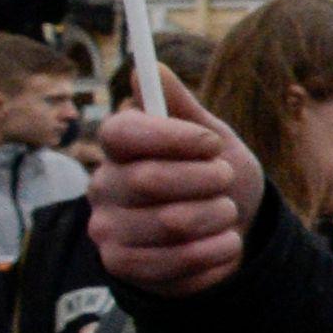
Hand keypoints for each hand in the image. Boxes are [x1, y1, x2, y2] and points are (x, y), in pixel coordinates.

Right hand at [85, 74, 267, 296]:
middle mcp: (102, 186)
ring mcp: (107, 229)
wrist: (230, 233)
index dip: (172, 137)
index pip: (121, 133)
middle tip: (225, 179)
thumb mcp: (211, 139)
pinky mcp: (122, 266)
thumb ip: (183, 107)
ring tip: (226, 213)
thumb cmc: (215, 179)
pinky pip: (176, 261)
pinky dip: (217, 251)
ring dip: (218, 217)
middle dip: (206, 180)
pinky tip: (224, 243)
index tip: (211, 143)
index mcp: (119, 148)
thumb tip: (150, 67)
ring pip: (170, 223)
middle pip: (149, 179)